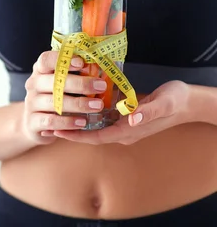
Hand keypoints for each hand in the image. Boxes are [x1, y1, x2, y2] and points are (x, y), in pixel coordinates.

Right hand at [22, 51, 111, 144]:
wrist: (36, 123)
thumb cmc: (57, 98)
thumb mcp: (63, 83)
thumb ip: (78, 74)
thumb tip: (103, 66)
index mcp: (40, 70)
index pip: (45, 59)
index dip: (62, 60)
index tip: (81, 63)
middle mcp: (33, 85)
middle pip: (53, 81)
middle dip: (80, 83)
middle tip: (101, 86)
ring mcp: (31, 103)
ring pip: (53, 102)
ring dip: (77, 104)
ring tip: (97, 106)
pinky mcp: (32, 122)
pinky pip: (50, 121)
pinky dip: (67, 122)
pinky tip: (82, 122)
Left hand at [53, 80, 191, 144]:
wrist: (188, 101)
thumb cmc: (176, 100)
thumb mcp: (164, 103)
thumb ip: (147, 112)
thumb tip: (130, 119)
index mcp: (129, 130)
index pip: (97, 137)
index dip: (76, 135)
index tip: (57, 131)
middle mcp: (123, 130)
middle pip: (91, 133)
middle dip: (70, 130)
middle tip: (49, 124)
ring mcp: (124, 124)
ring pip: (95, 125)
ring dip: (77, 121)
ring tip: (57, 114)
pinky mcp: (124, 115)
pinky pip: (102, 117)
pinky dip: (88, 112)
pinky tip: (76, 103)